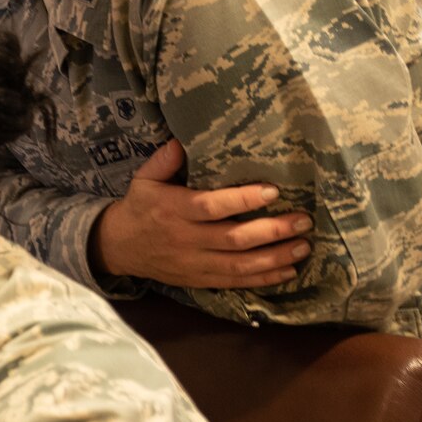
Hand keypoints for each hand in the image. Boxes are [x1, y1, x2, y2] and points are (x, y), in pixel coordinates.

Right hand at [91, 141, 312, 288]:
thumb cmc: (139, 207)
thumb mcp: (144, 179)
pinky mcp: (199, 279)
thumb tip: (182, 139)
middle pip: (234, 239)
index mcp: (173, 210)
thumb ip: (164, 160)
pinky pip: (235, 282)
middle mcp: (185, 239)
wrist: (118, 247)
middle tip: (303, 221)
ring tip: (303, 246)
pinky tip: (289, 271)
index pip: (212, 207)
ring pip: (240, 264)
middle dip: (272, 231)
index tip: (274, 191)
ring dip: (276, 257)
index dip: (243, 200)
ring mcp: (194, 263)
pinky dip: (264, 279)